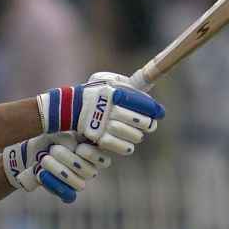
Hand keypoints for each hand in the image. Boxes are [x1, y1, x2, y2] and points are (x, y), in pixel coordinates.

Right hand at [35, 78, 164, 155]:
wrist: (68, 108)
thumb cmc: (94, 94)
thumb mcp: (108, 82)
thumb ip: (126, 85)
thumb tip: (146, 91)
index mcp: (115, 93)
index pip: (140, 101)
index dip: (153, 108)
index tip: (159, 112)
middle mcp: (110, 108)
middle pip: (138, 119)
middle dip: (147, 123)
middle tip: (149, 125)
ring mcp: (104, 123)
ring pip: (131, 134)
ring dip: (136, 135)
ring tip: (137, 135)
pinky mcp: (98, 136)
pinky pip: (117, 145)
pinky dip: (125, 146)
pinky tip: (129, 145)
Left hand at [36, 138, 112, 199]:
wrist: (33, 149)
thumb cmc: (50, 138)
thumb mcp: (60, 132)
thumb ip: (71, 139)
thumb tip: (74, 148)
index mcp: (93, 153)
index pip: (104, 161)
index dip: (91, 154)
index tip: (77, 147)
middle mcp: (89, 169)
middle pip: (89, 172)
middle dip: (68, 159)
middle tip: (53, 149)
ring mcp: (78, 181)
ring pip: (79, 184)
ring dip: (58, 171)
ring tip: (43, 159)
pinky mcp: (66, 192)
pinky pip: (68, 196)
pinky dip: (53, 184)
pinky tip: (41, 173)